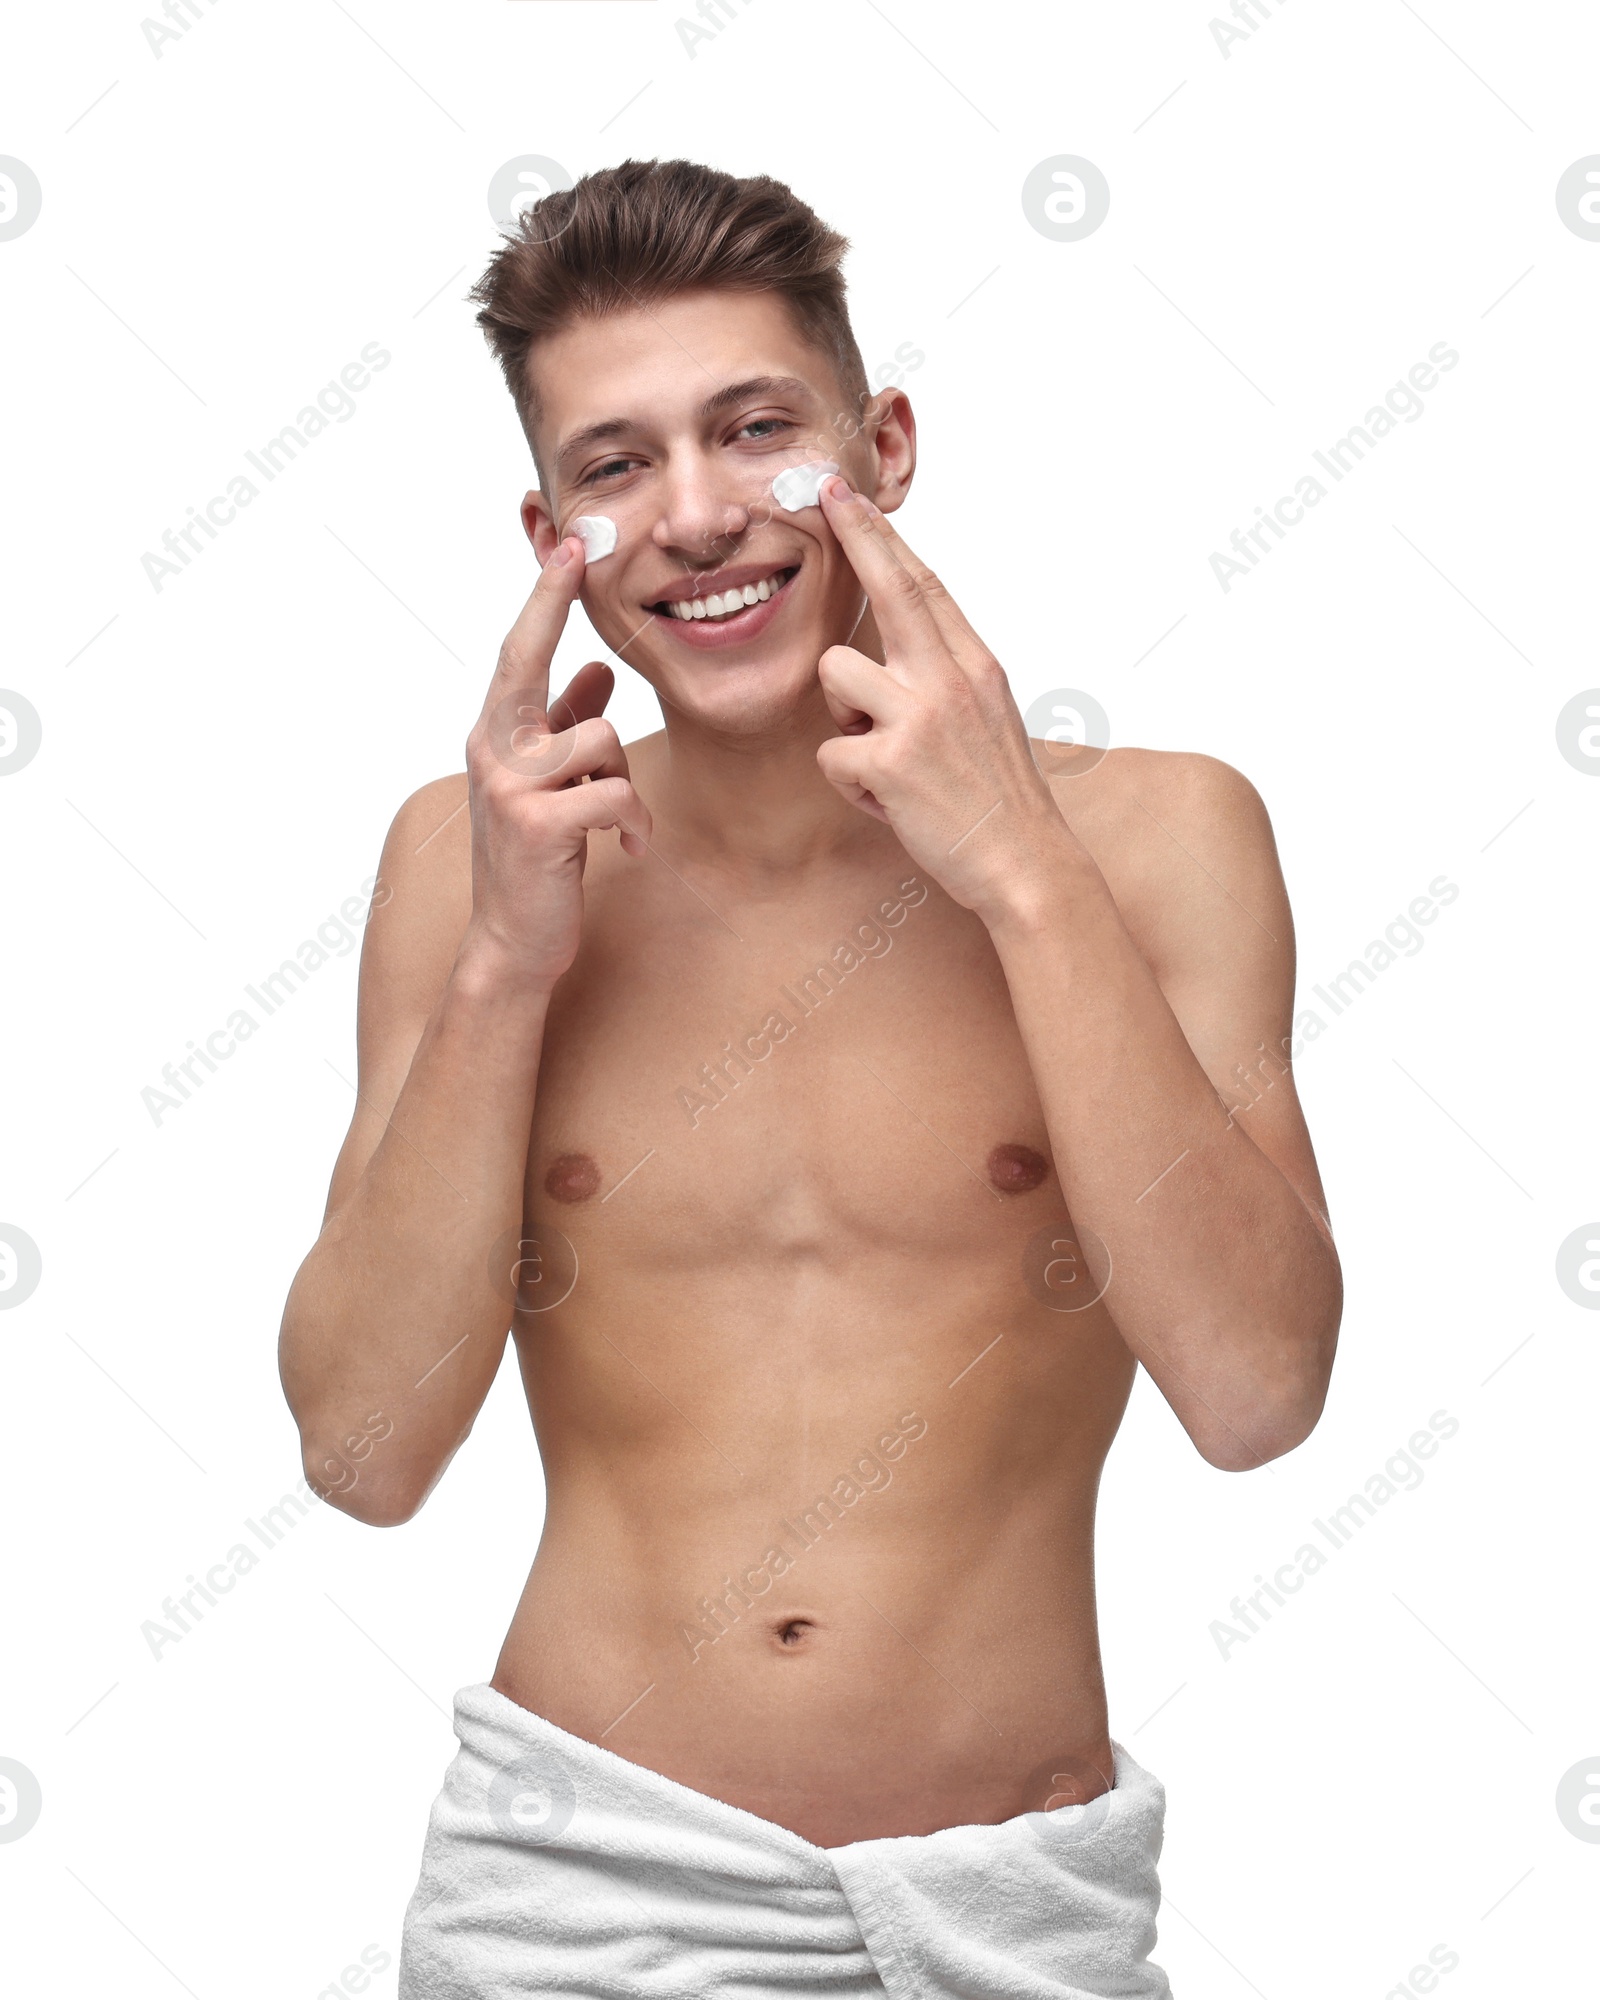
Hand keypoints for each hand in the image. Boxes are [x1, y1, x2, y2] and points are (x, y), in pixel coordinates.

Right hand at [460, 539, 651, 987]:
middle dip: (551, 600)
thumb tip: (597, 667)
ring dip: (625, 779)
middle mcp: (490, 749)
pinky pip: (614, 791)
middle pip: (528, 660)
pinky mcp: (537, 823)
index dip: (542, 598)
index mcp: (495, 736)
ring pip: (601, 737)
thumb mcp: (551, 786)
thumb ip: (567, 726)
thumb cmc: (536, 861)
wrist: (514, 941)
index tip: (565, 544)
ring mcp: (508, 785)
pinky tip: (629, 847)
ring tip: (618, 821)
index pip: (517, 652)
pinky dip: (634, 820)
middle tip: (577, 549)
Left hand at [813, 480, 1079, 926]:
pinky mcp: (889, 763)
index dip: (883, 539)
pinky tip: (889, 802)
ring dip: (843, 717)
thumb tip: (905, 644)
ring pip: (835, 674)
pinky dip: (851, 784)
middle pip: (891, 588)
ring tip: (884, 758)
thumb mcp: (990, 717)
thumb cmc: (1001, 798)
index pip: (925, 585)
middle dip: (855, 536)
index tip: (852, 500)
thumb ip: (947, 674)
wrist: (1027, 864)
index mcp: (976, 665)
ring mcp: (919, 718)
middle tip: (822, 494)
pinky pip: (831, 752)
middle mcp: (950, 679)